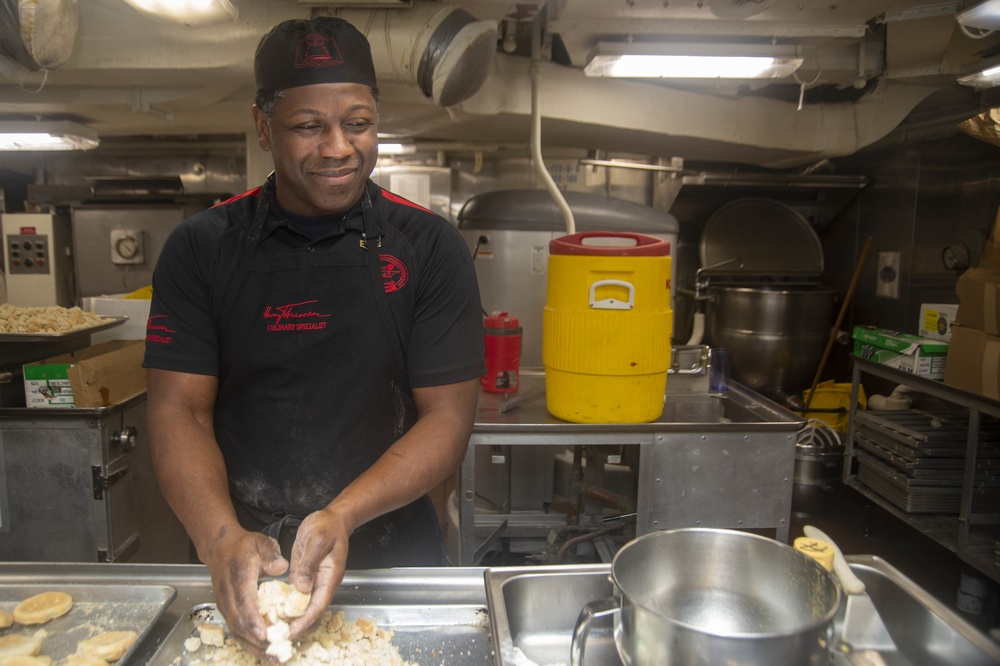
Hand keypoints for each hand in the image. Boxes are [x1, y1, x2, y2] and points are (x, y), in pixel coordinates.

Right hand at [202, 526, 288, 658]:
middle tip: (277, 652)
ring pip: (236, 631)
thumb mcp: (261, 542)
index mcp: (239, 576)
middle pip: (239, 623)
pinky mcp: (226, 611)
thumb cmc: (243, 546)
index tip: (265, 634)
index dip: (254, 619)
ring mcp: (224, 605)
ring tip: (274, 657)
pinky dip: (249, 643)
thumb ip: (271, 554)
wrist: (219, 547)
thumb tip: (281, 568)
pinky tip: (264, 651)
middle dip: (257, 641)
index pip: (244, 601)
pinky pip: (236, 631)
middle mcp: (228, 594)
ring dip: (254, 647)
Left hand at [285, 505, 351, 637]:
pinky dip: (285, 602)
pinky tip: (272, 608)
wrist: (331, 518)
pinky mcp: (303, 575)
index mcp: (330, 576)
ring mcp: (313, 580)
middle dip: (297, 623)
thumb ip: (310, 564)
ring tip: (273, 625)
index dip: (306, 620)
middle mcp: (322, 582)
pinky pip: (295, 593)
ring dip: (290, 615)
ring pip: (302, 604)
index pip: (319, 605)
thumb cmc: (327, 526)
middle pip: (310, 609)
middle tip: (278, 633)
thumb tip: (302, 588)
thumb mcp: (317, 541)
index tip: (292, 630)